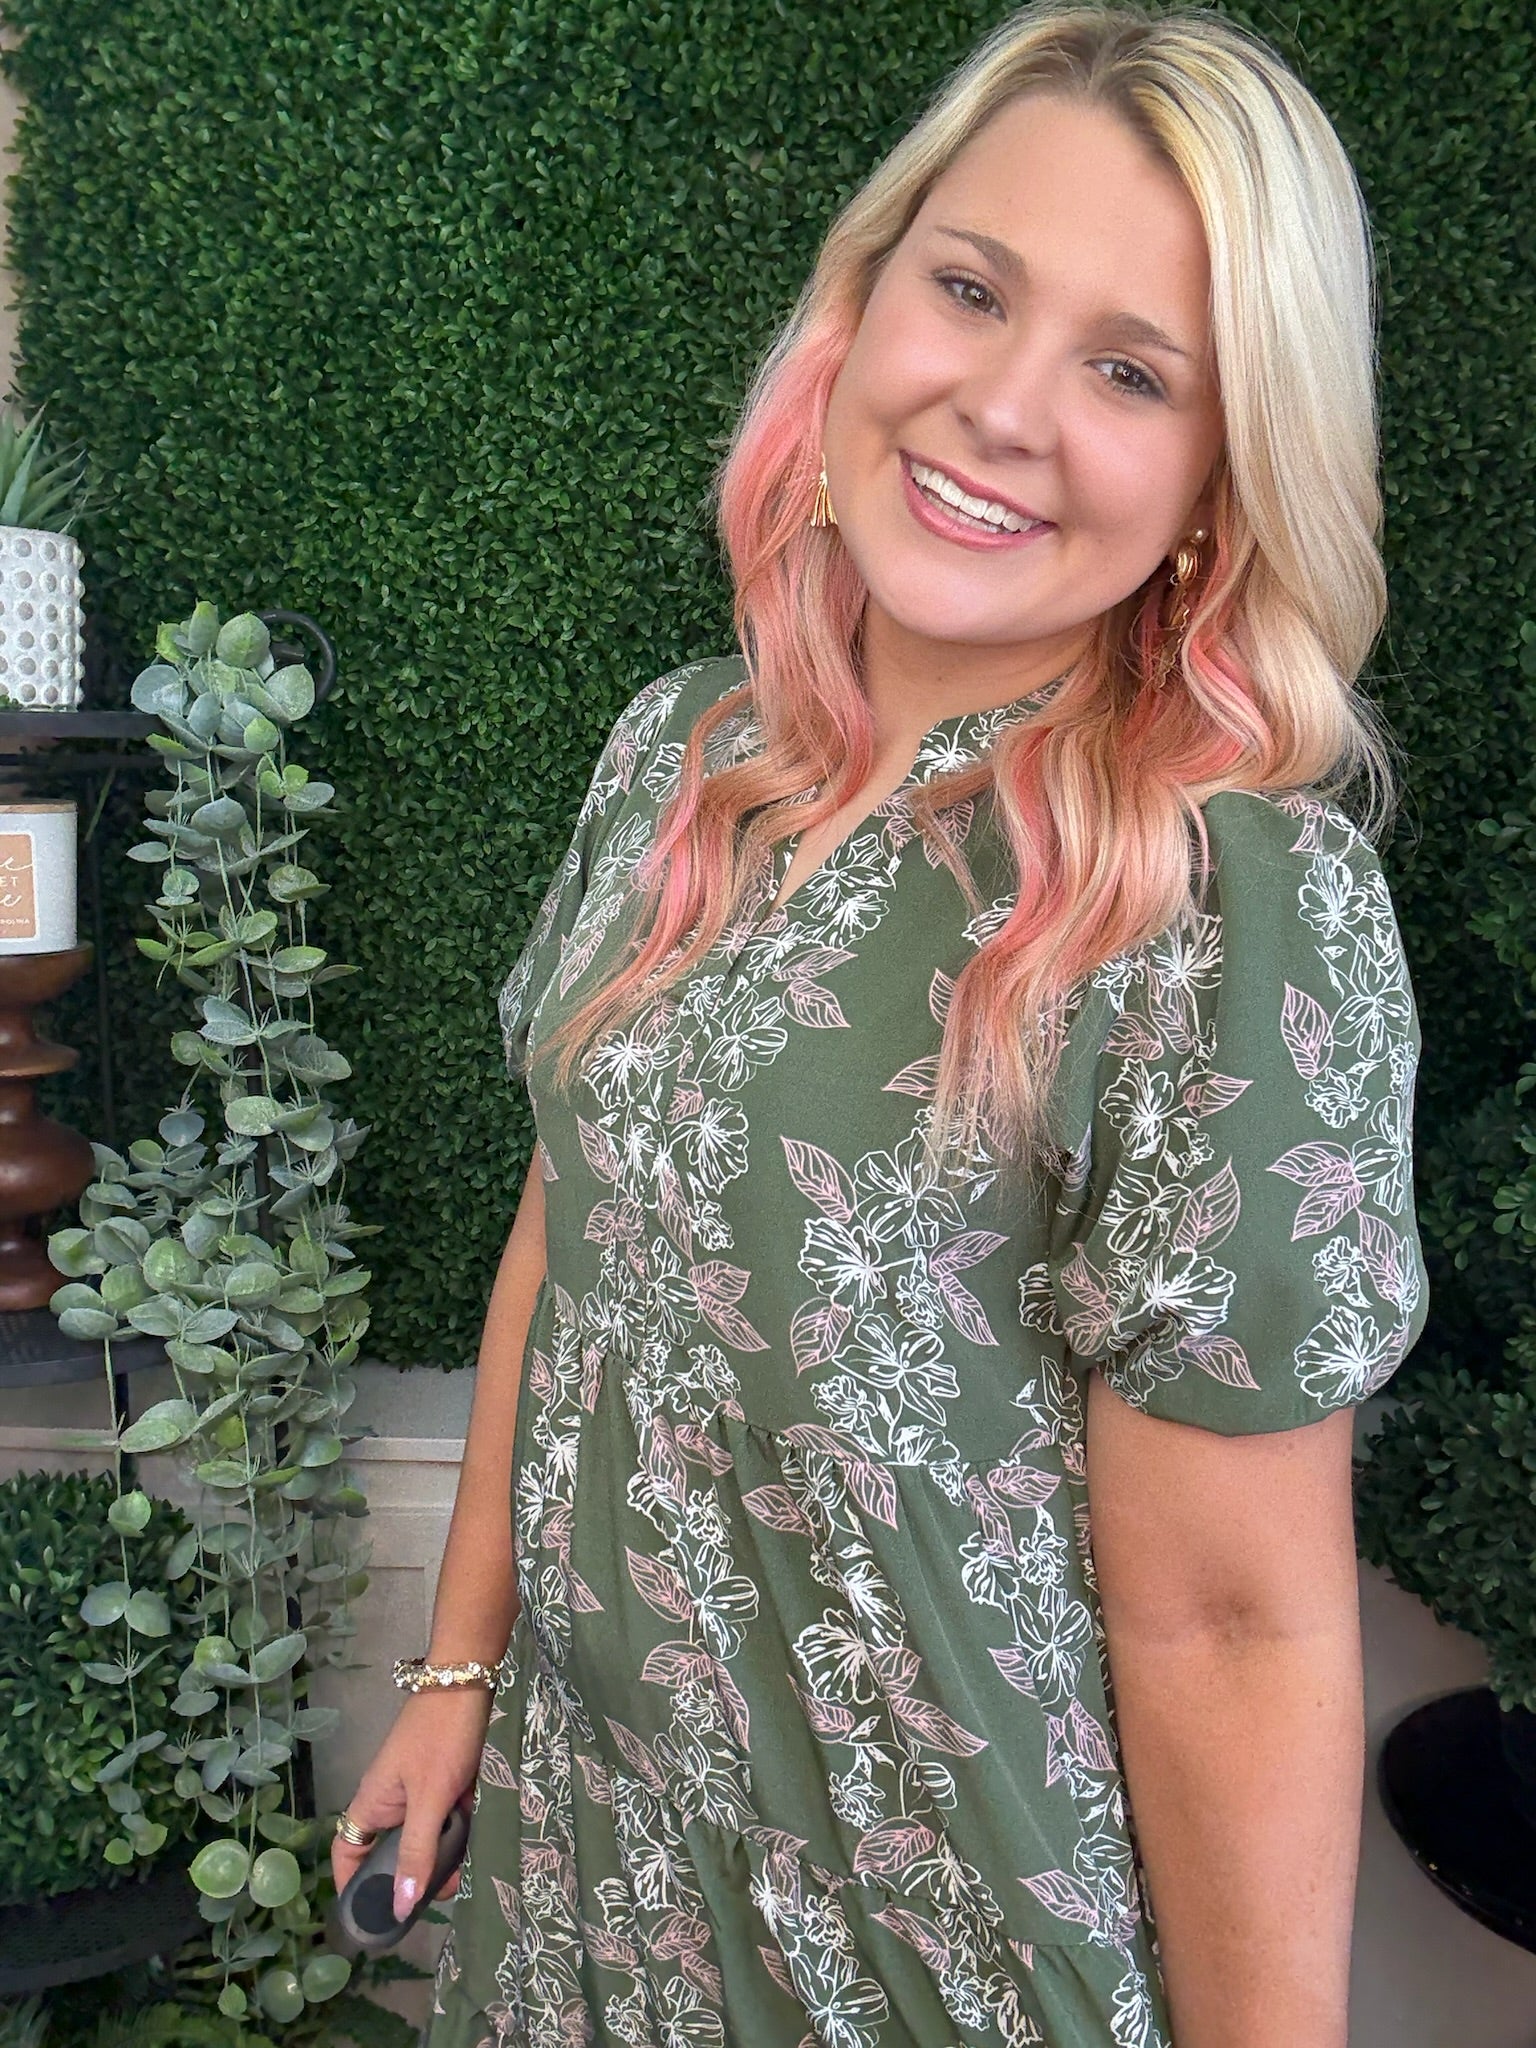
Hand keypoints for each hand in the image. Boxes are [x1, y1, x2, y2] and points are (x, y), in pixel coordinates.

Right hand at [332, 1685, 494, 1920]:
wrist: (473, 1681)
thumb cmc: (442, 1737)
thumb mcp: (429, 1799)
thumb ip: (416, 1851)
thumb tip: (399, 1907)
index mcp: (372, 1803)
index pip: (347, 1853)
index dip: (353, 1886)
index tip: (374, 1917)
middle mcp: (392, 1802)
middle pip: (394, 1854)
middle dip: (416, 1876)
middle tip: (444, 1892)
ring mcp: (421, 1793)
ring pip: (426, 1840)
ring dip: (445, 1856)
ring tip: (468, 1869)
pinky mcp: (448, 1785)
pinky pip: (448, 1821)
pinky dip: (462, 1833)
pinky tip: (480, 1842)